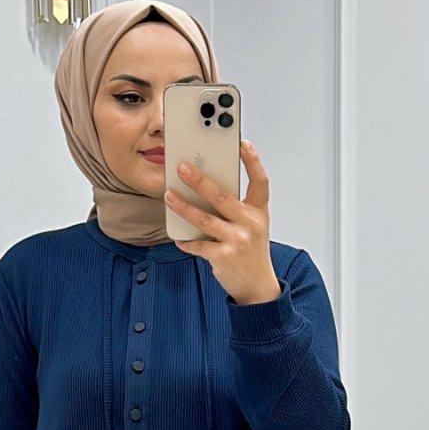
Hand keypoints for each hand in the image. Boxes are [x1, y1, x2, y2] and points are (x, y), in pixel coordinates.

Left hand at [164, 141, 281, 304]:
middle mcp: (251, 224)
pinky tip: (178, 238)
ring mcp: (238, 240)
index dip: (253, 161)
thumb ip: (236, 208)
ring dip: (183, 207)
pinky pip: (199, 245)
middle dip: (199, 180)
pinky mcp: (224, 257)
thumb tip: (205, 187)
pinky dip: (187, 241)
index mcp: (259, 212)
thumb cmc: (250, 250)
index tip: (242, 143)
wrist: (257, 286)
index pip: (260, 181)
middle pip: (222, 197)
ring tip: (168, 196)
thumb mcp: (252, 226)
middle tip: (181, 168)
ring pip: (204, 219)